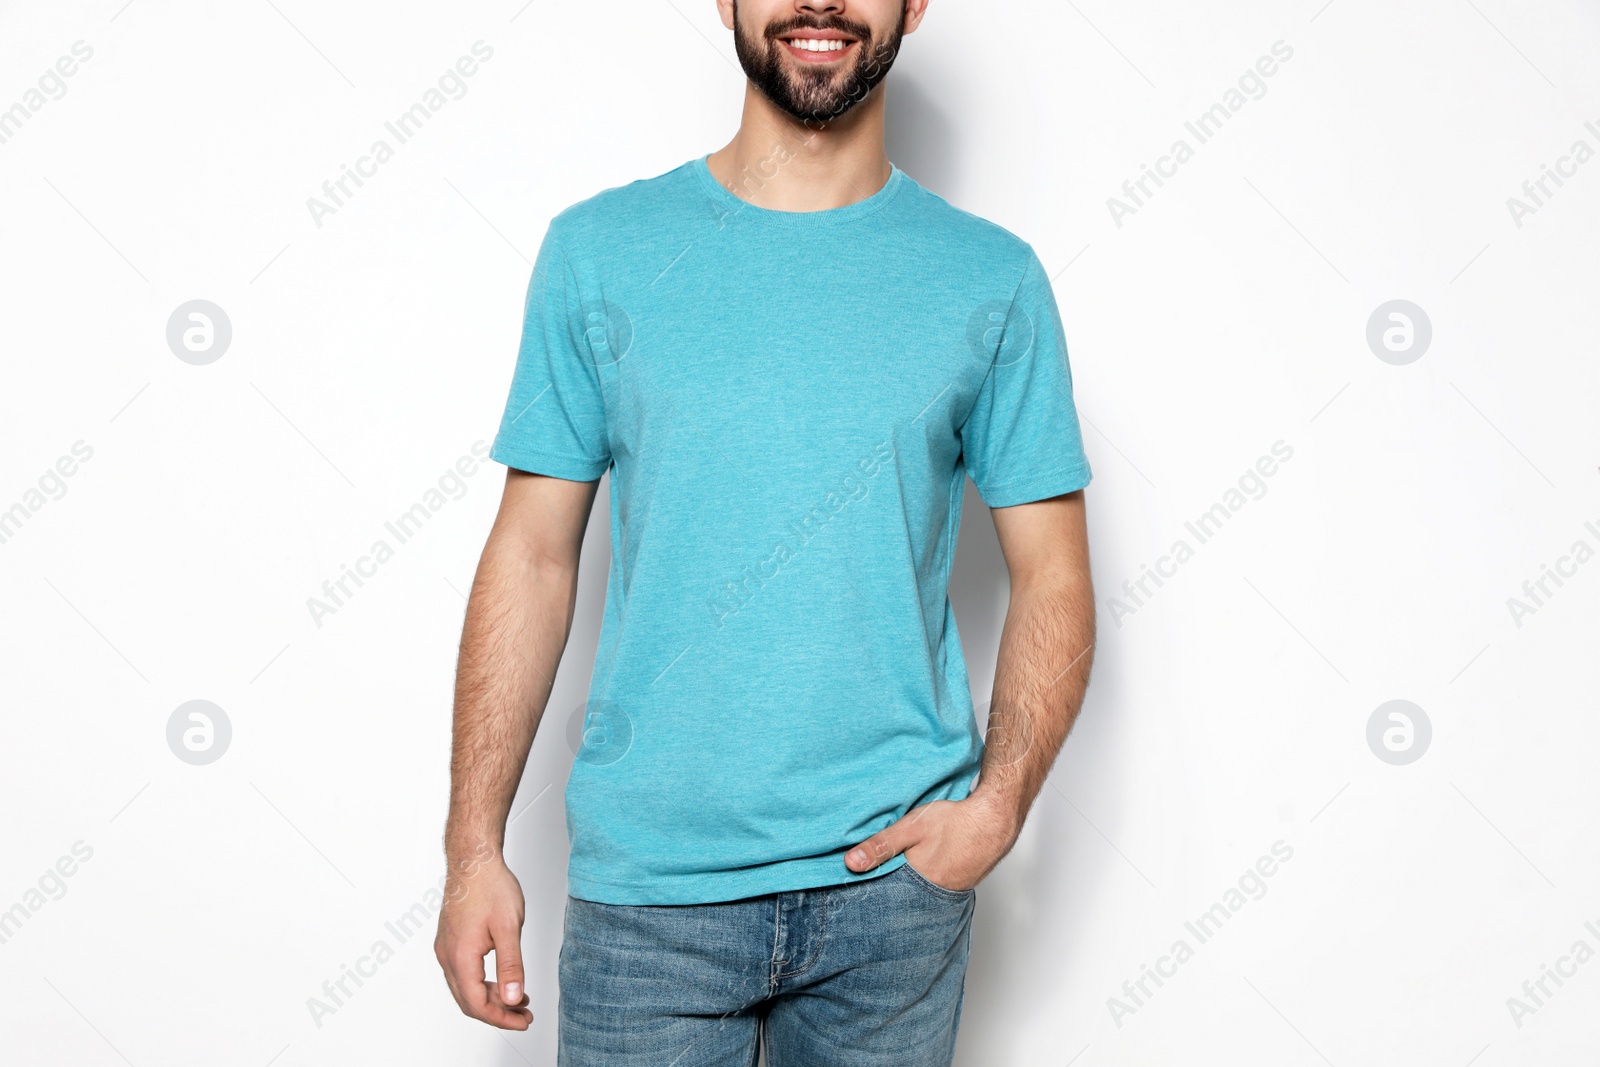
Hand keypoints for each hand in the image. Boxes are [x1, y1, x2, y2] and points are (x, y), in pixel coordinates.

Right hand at [434, 851, 532, 1029]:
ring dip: (490, 998)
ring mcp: (446, 948)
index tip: (522, 1021)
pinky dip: (482, 983)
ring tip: (518, 998)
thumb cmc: (490, 887)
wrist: (473, 861)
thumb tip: (513, 998)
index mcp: (461, 957)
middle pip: (469, 1001)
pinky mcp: (450, 941)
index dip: (502, 1019)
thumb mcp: (509, 928)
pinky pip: (462, 973)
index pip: (478, 1004)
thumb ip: (511, 965)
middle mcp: (448, 956)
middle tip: (523, 1015)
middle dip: (497, 1013)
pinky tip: (502, 978)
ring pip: (465, 988)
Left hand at [844, 793, 1020, 891]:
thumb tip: (851, 863)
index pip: (886, 894)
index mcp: (917, 882)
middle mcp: (933, 893)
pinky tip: (924, 864)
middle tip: (874, 878)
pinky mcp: (960, 882)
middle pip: (902, 895)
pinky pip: (935, 885)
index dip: (871, 887)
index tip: (855, 884)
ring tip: (899, 869)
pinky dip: (925, 877)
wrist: (995, 820)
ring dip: (908, 882)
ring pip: (919, 890)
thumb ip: (881, 845)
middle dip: (888, 887)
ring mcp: (949, 890)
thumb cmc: (955, 821)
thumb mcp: (910, 828)